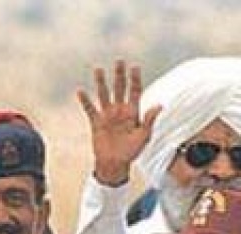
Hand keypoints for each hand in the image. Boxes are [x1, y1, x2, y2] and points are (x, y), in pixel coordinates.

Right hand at [76, 60, 160, 186]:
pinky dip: (85, 101)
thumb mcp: (144, 136)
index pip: (135, 91)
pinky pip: (90, 109)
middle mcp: (120, 110)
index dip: (135, 79)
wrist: (115, 164)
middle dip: (120, 75)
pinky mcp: (96, 123)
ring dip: (101, 82)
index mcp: (133, 112)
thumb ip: (149, 120)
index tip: (135, 67)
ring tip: (98, 69)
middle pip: (119, 89)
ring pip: (104, 95)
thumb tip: (159, 105)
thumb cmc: (132, 152)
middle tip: (119, 61)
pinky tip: (80, 91)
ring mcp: (107, 116)